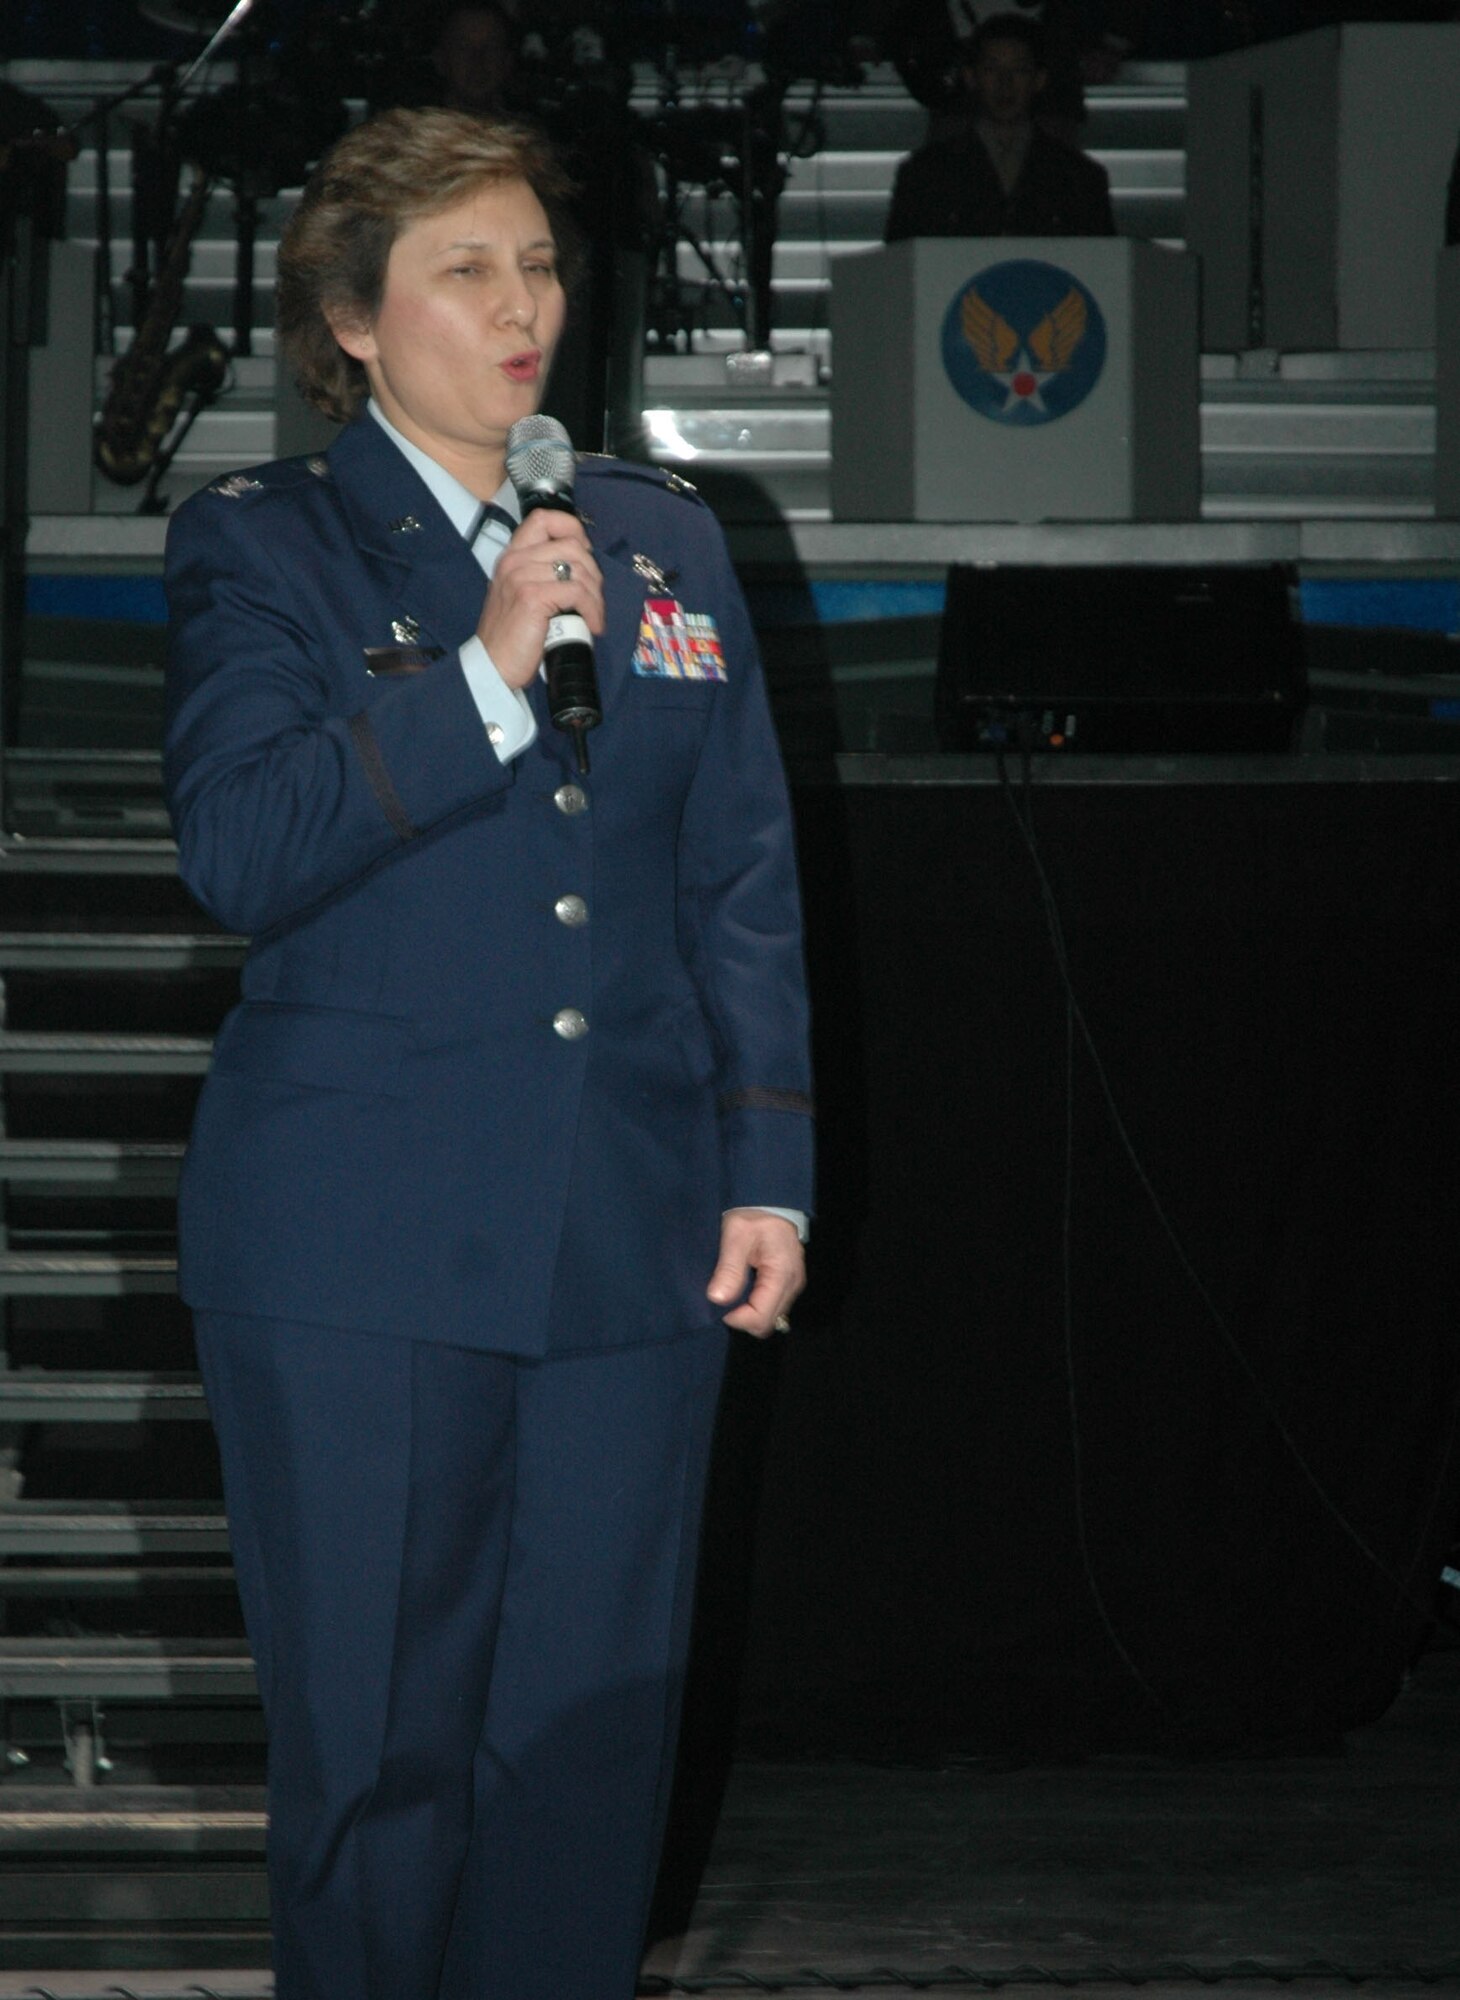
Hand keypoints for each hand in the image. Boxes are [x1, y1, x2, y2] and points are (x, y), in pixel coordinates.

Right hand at [476, 508, 604, 689]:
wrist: (493, 666)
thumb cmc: (512, 637)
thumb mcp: (522, 595)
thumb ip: (542, 575)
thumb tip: (582, 571)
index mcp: (512, 557)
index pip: (544, 519)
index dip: (572, 529)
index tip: (584, 556)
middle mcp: (515, 561)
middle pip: (572, 544)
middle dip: (593, 573)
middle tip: (594, 599)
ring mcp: (522, 576)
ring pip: (579, 569)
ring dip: (595, 595)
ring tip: (594, 616)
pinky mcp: (532, 596)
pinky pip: (577, 592)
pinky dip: (592, 610)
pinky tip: (593, 626)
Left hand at [706, 1210, 804, 1338]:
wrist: (770, 1200)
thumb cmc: (753, 1214)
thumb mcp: (736, 1236)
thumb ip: (729, 1268)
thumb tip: (718, 1299)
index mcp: (782, 1274)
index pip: (761, 1318)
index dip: (737, 1319)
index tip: (719, 1304)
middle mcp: (792, 1285)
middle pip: (767, 1323)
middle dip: (742, 1318)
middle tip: (723, 1298)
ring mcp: (792, 1285)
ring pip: (770, 1317)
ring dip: (748, 1312)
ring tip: (731, 1292)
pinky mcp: (787, 1283)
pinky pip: (771, 1305)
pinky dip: (754, 1304)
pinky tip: (741, 1289)